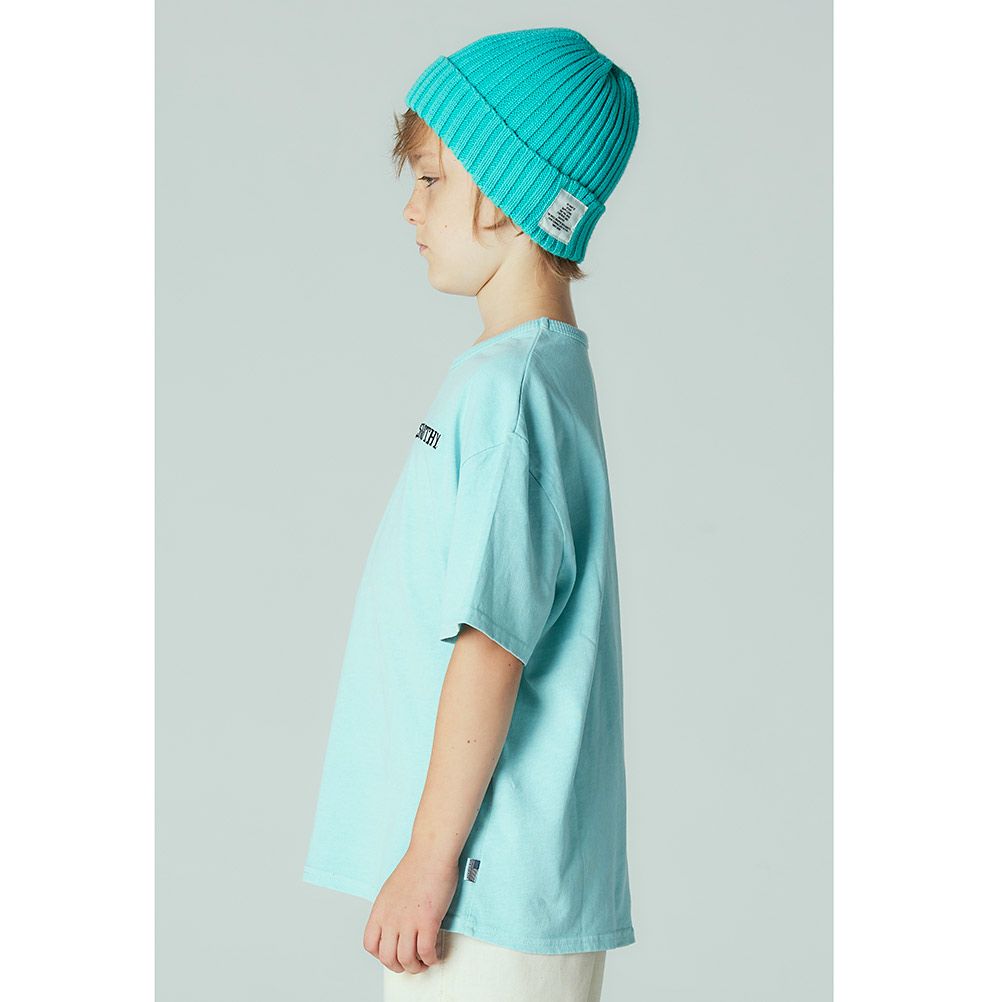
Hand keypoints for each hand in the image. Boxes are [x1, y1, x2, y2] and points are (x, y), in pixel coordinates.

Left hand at [363, 846, 458, 972]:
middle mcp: (391, 918)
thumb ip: (390, 909)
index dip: (381, 955)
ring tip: (424, 962)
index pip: (370, 945)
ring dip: (417, 967)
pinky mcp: (427, 921)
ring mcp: (408, 921)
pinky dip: (432, 959)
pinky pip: (427, 952)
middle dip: (400, 967)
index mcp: (380, 910)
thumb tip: (396, 926)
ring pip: (407, 960)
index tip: (392, 955)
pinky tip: (435, 955)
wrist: (431, 853)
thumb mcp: (391, 889)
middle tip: (410, 964)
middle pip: (388, 958)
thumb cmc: (417, 866)